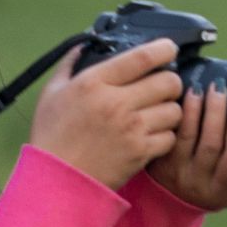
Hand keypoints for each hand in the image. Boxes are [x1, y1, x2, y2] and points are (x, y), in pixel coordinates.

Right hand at [29, 38, 186, 190]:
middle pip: (168, 82)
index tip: (169, 49)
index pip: (142, 57)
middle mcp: (116, 103)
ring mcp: (131, 130)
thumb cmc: (52, 137)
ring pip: (174, 110)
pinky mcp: (139, 153)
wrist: (56, 181)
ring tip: (158, 113)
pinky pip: (170, 137)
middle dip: (171, 81)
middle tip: (164, 86)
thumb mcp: (52, 92)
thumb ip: (70, 64)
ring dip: (170, 109)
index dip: (164, 48)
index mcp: (94, 82)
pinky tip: (152, 135)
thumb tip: (85, 46)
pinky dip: (165, 135)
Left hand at [146, 75, 226, 209]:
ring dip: (215, 112)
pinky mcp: (168, 166)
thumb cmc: (211, 176)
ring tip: (219, 87)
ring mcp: (190, 179)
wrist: (167, 195)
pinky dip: (190, 112)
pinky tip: (195, 93)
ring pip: (208, 144)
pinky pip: (182, 136)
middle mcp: (214, 190)